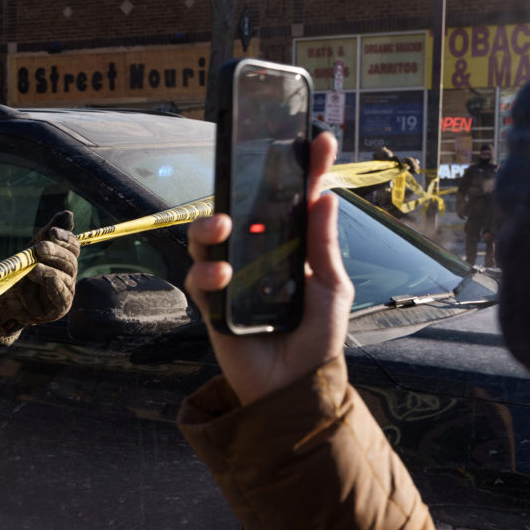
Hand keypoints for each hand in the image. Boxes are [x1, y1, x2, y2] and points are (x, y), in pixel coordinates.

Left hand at [0, 211, 80, 342]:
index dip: (65, 238)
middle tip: (40, 248)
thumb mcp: (34, 250)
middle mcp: (69, 274)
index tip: (51, 232)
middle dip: (55, 252)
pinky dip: (56, 286)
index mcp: (65, 259)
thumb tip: (69, 214)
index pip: (73, 246)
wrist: (9, 301)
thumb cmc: (24, 273)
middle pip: (70, 260)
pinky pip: (62, 295)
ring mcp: (66, 291)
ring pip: (65, 277)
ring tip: (33, 267)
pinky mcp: (60, 307)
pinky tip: (50, 279)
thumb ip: (50, 233)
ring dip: (49, 269)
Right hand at [184, 133, 354, 405]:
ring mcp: (232, 280)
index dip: (305, 170)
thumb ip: (322, 245)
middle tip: (247, 169)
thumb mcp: (331, 288)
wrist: (297, 390)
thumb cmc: (317, 340)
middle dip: (240, 187)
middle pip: (240, 212)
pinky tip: (222, 277)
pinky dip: (207, 274)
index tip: (319, 139)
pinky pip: (199, 280)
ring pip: (207, 240)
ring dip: (209, 226)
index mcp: (289, 249)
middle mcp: (257, 258)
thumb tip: (326, 196)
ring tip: (223, 226)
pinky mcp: (213, 306)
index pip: (294, 202)